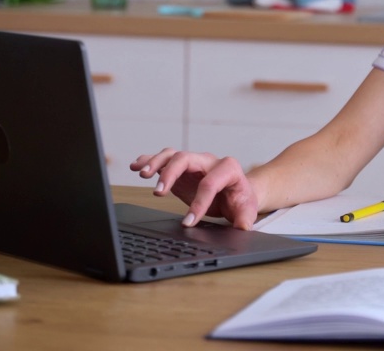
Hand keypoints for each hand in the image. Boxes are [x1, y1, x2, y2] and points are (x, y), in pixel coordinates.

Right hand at [129, 149, 261, 229]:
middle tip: (158, 193)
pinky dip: (149, 161)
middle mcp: (208, 161)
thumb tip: (242, 228)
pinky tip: (136, 167)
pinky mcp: (181, 168)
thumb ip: (245, 219)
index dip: (198, 203)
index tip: (188, 222)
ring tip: (142, 174)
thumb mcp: (247, 211)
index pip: (210, 183)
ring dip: (155, 163)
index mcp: (228, 168)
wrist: (237, 192)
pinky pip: (164, 160)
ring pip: (172, 155)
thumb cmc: (241, 200)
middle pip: (186, 159)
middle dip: (171, 174)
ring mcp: (193, 162)